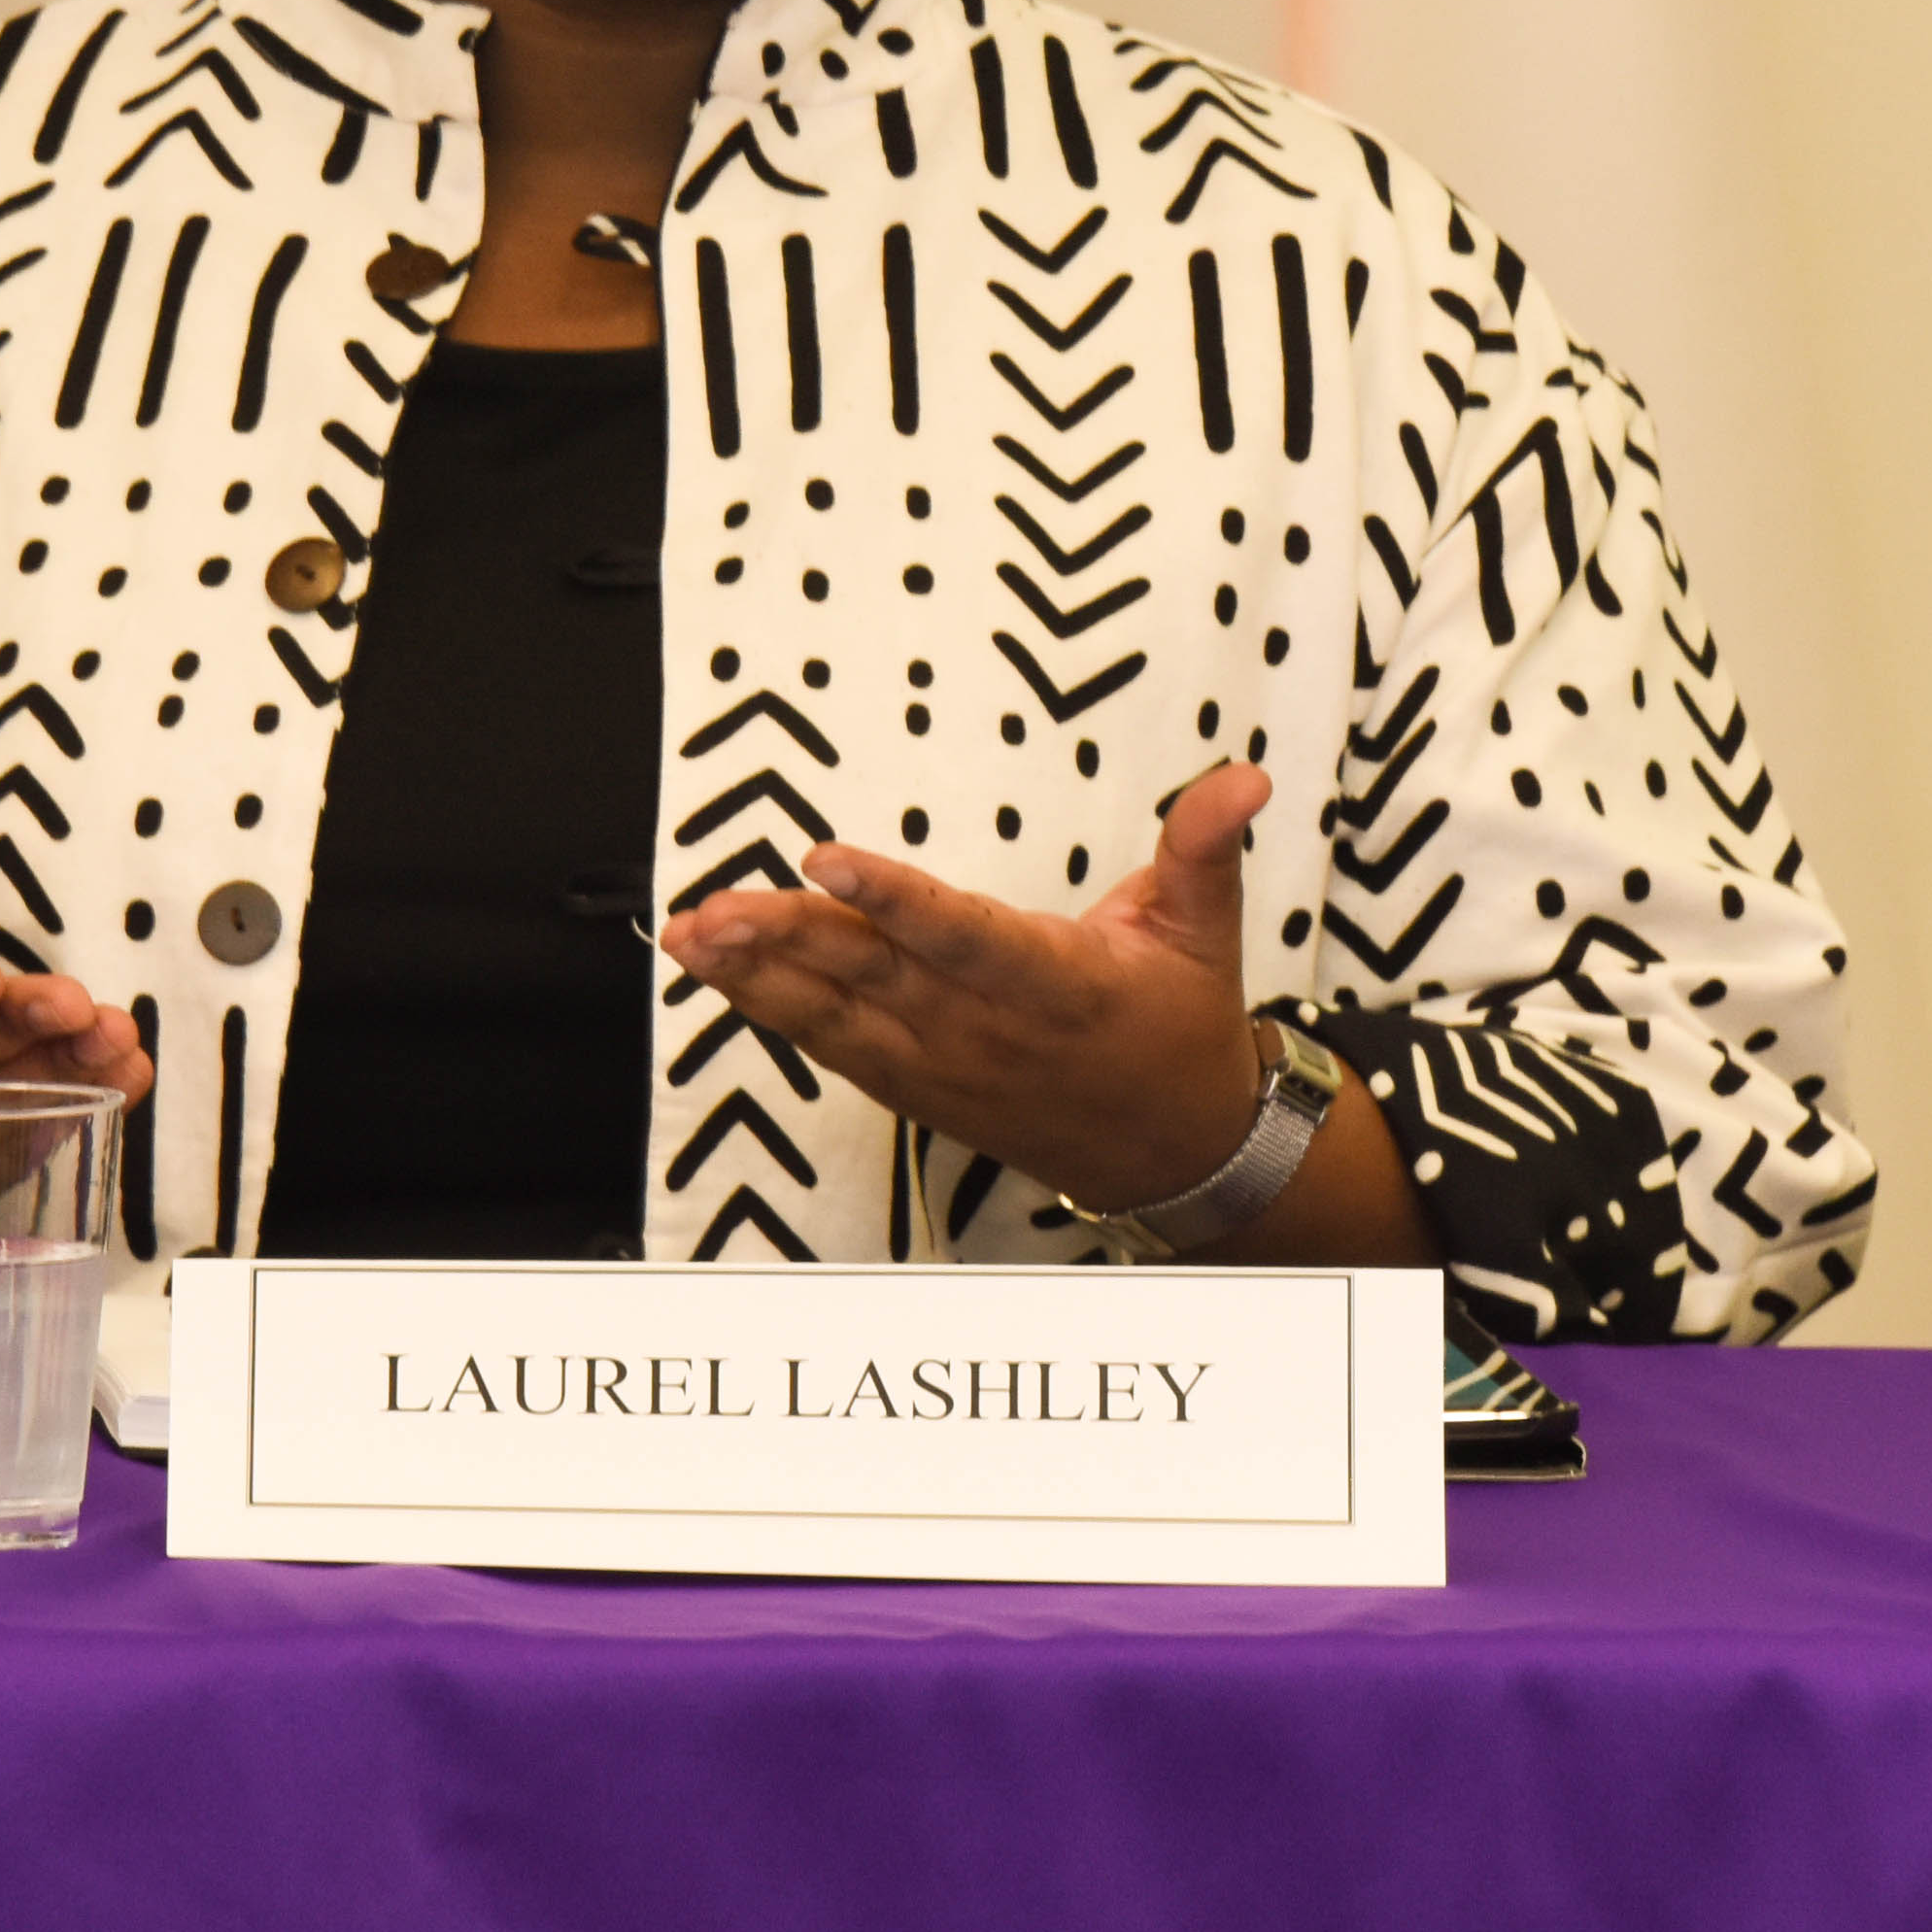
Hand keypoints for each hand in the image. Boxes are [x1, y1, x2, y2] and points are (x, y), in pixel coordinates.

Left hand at [656, 764, 1278, 1217]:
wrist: (1174, 1156)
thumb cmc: (1181, 1030)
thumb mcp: (1207, 930)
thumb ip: (1203, 845)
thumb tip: (1243, 775)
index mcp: (1056, 982)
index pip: (960, 936)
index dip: (891, 899)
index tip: (825, 858)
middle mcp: (986, 1029)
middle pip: (872, 978)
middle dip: (786, 941)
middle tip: (713, 907)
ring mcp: (942, 1066)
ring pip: (834, 1018)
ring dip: (756, 977)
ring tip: (688, 935)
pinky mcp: (916, 1088)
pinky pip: (830, 1048)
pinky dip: (770, 1011)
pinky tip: (716, 974)